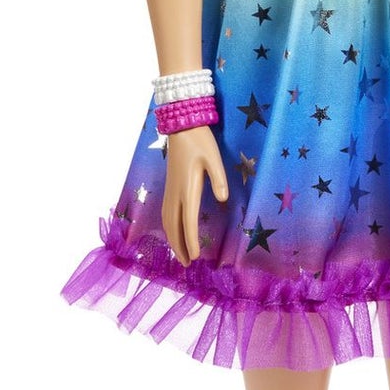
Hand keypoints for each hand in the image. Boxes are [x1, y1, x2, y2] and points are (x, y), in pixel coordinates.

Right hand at [162, 125, 229, 263]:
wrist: (181, 124)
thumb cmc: (200, 140)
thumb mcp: (213, 157)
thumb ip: (218, 178)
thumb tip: (223, 199)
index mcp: (187, 188)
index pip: (188, 221)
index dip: (191, 240)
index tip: (195, 257)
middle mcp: (175, 192)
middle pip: (174, 225)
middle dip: (179, 246)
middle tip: (187, 264)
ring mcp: (170, 189)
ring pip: (167, 220)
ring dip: (172, 238)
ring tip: (180, 254)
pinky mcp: (170, 185)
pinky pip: (166, 211)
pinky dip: (169, 226)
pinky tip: (173, 231)